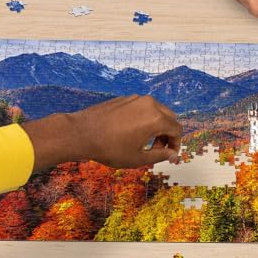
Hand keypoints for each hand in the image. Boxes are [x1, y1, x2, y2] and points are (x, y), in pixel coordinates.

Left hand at [24, 95, 181, 171]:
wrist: (81, 133)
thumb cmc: (109, 148)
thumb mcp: (137, 158)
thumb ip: (159, 155)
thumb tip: (172, 154)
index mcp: (156, 118)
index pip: (177, 130)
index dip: (176, 144)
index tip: (169, 155)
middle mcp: (149, 104)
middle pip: (169, 118)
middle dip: (167, 134)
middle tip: (157, 149)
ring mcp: (136, 99)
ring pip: (156, 111)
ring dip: (156, 126)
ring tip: (143, 142)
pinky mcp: (125, 99)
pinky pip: (142, 107)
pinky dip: (144, 119)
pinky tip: (131, 132)